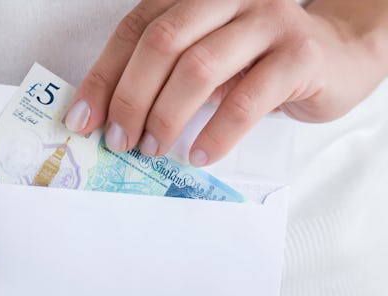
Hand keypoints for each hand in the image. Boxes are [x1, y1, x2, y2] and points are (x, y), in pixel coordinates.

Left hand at [65, 0, 387, 165]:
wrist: (333, 58)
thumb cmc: (258, 64)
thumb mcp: (205, 62)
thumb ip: (167, 78)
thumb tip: (114, 117)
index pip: (135, 30)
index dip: (104, 76)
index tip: (83, 119)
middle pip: (162, 42)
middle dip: (131, 98)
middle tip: (120, 140)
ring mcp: (266, 20)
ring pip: (200, 67)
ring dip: (167, 117)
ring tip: (154, 149)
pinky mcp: (298, 54)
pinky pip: (246, 99)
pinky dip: (216, 134)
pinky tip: (199, 156)